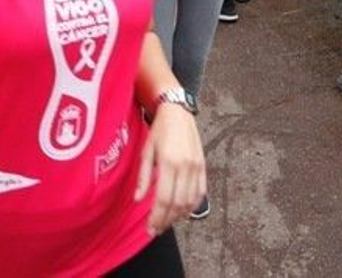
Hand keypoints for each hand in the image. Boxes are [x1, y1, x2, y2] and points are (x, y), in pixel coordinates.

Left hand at [135, 102, 205, 234]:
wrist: (178, 112)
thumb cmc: (159, 131)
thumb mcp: (146, 151)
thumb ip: (144, 177)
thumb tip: (138, 200)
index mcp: (169, 162)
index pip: (164, 198)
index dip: (157, 217)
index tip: (150, 228)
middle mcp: (185, 166)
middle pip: (177, 203)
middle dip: (166, 220)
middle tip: (156, 229)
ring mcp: (197, 166)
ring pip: (190, 201)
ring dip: (179, 216)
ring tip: (167, 222)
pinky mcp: (203, 166)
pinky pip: (200, 192)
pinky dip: (192, 206)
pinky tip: (182, 212)